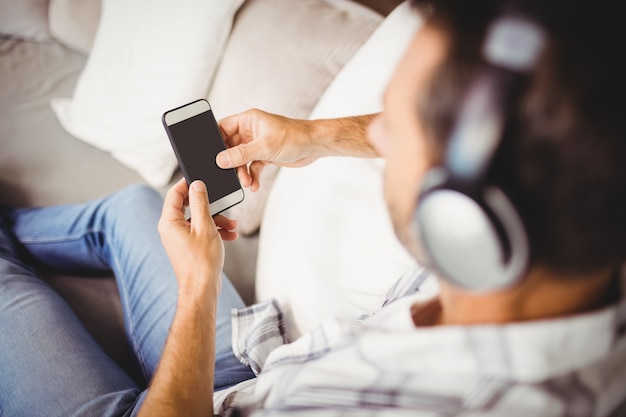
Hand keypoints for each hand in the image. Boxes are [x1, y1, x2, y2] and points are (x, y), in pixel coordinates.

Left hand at [157, 178, 237, 295]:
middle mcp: (171, 229)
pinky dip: (216, 231)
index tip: (200, 178)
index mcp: (169, 222)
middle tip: (221, 203)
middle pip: (189, 206)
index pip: (174, 194)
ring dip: (217, 220)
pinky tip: (230, 235)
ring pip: (199, 219)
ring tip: (232, 225)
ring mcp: (180, 238)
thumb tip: (197, 185)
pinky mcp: (189, 246)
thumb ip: (200, 203)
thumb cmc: (201, 262)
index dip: (187, 183)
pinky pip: (202, 231)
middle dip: (209, 205)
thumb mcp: (205, 226)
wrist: (202, 289)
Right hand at [216, 109, 319, 191]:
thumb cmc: (295, 136)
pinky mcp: (265, 155)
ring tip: (247, 182)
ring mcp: (257, 144)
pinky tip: (255, 184)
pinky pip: (252, 167)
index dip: (216, 142)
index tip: (214, 157)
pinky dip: (252, 176)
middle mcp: (251, 131)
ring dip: (242, 173)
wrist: (314, 146)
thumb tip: (221, 160)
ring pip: (241, 160)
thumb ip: (241, 154)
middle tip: (232, 174)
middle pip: (230, 147)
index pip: (223, 128)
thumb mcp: (265, 147)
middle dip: (231, 163)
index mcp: (248, 120)